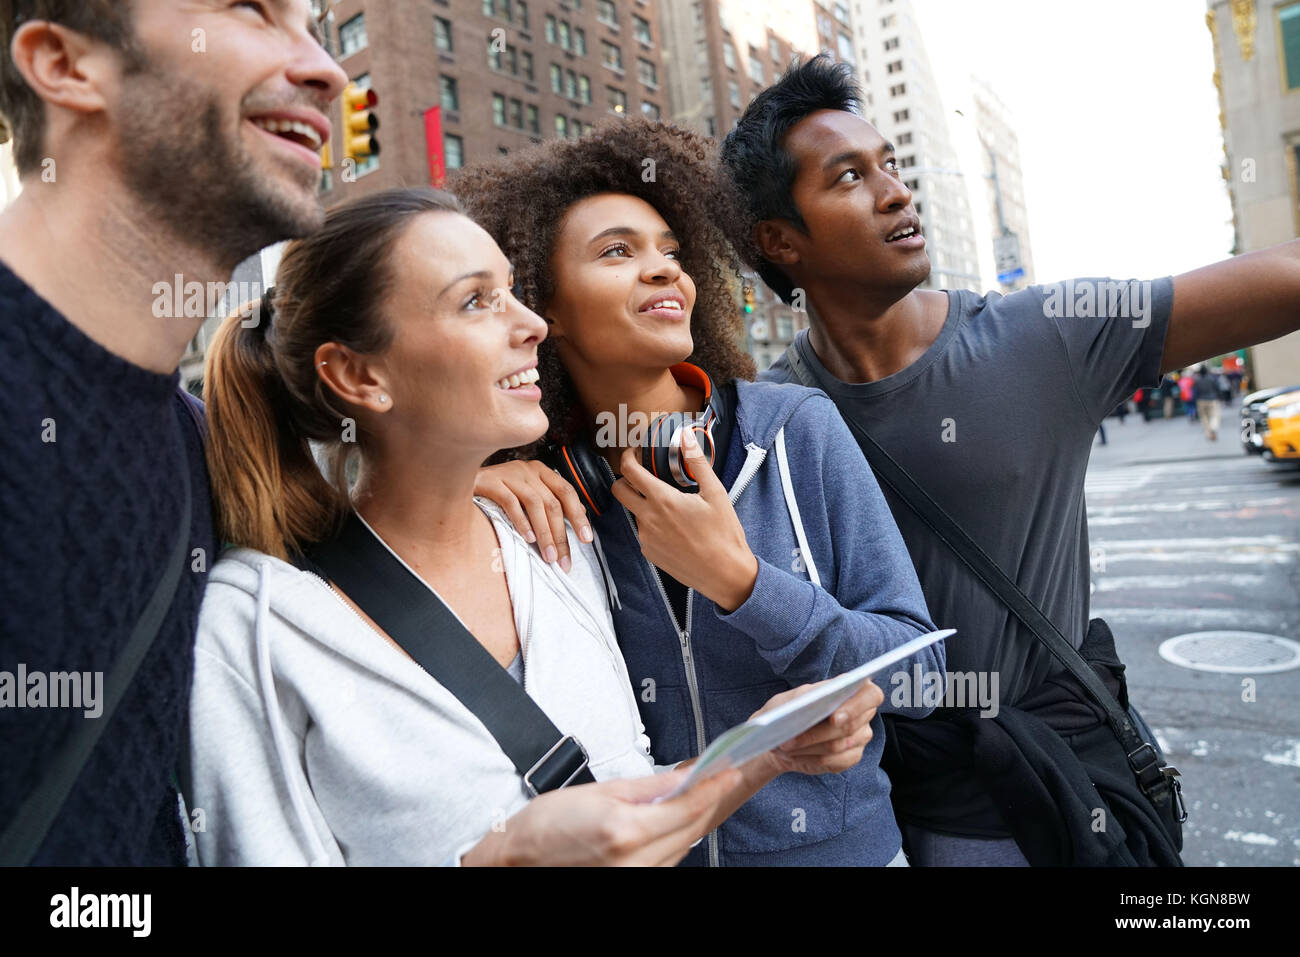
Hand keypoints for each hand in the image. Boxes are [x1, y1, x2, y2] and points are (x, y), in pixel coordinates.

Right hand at [461, 766, 742, 865]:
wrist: (518, 859)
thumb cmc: (546, 825)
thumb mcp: (599, 791)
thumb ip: (647, 787)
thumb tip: (682, 776)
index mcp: (626, 832)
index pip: (687, 808)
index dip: (713, 786)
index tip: (728, 770)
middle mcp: (635, 863)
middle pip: (691, 829)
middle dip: (708, 801)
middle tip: (719, 775)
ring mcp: (635, 879)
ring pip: (683, 848)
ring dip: (693, 820)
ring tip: (697, 795)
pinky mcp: (633, 885)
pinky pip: (667, 861)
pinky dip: (676, 839)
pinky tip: (673, 822)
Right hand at [474, 460, 592, 572]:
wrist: (458, 477)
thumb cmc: (496, 491)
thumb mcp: (525, 492)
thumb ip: (548, 503)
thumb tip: (575, 522)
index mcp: (541, 471)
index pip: (567, 492)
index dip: (579, 516)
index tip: (586, 539)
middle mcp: (527, 469)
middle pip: (553, 503)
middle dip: (561, 535)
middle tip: (563, 560)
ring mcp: (509, 473)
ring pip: (535, 504)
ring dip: (544, 534)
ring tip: (548, 556)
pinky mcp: (490, 481)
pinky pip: (510, 502)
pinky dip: (521, 521)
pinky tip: (527, 538)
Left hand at [609, 428, 758, 611]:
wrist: (725, 574)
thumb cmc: (724, 535)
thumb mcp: (715, 493)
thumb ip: (697, 463)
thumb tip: (687, 438)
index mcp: (663, 501)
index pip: (629, 471)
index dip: (628, 457)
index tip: (634, 453)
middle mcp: (648, 519)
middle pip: (618, 490)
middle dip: (625, 478)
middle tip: (642, 475)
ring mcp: (646, 538)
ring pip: (633, 512)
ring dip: (643, 503)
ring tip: (670, 505)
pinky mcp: (649, 553)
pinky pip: (643, 532)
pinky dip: (652, 524)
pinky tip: (674, 527)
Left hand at [750, 679, 883, 776]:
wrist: (785, 734)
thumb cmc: (790, 709)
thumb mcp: (792, 698)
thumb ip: (807, 696)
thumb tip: (815, 702)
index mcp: (856, 689)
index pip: (871, 695)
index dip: (855, 707)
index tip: (833, 718)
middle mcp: (864, 713)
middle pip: (849, 726)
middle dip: (816, 733)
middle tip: (790, 739)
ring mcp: (861, 736)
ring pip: (838, 746)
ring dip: (809, 747)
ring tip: (786, 746)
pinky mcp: (852, 756)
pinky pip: (836, 761)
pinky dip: (811, 759)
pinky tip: (795, 756)